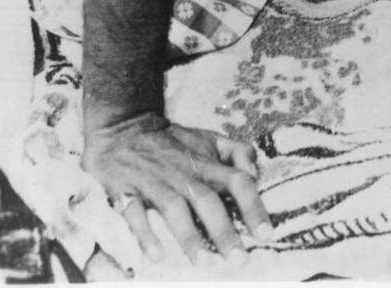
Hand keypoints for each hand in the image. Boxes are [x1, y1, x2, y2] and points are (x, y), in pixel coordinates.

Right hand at [83, 113, 271, 264]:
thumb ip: (238, 152)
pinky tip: (157, 255)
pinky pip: (135, 213)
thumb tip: (255, 175)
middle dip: (224, 231)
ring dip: (190, 237)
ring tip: (205, 264)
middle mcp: (184, 173)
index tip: (266, 235)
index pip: (237, 180)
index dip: (253, 206)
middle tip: (239, 260)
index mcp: (206, 162)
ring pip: (174, 209)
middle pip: (208, 201)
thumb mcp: (210, 138)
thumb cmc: (175, 141)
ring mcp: (155, 182)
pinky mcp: (126, 191)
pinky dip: (146, 233)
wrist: (124, 127)